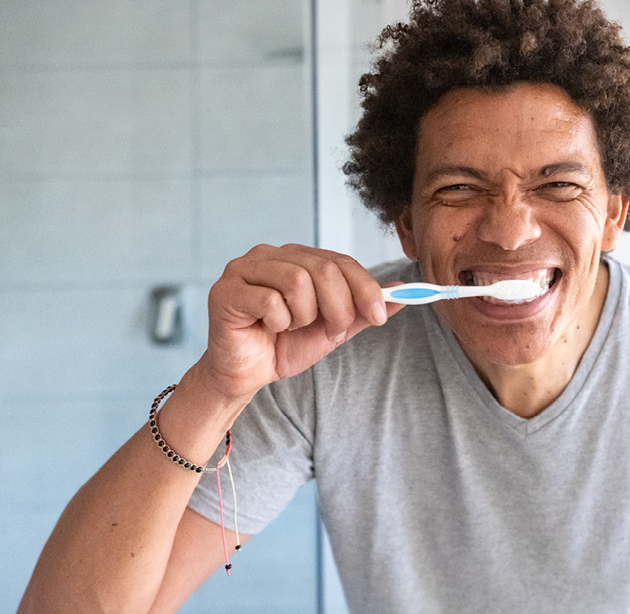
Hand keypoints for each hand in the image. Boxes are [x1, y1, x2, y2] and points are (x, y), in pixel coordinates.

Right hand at [190, 243, 401, 402]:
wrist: (246, 375)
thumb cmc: (284, 347)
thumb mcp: (333, 328)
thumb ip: (362, 310)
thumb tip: (403, 293)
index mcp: (296, 257)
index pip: (340, 261)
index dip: (365, 287)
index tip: (379, 316)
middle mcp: (269, 254)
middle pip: (323, 269)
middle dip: (337, 308)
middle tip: (330, 331)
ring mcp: (244, 269)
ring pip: (297, 282)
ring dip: (303, 317)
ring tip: (291, 328)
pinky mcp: (226, 291)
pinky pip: (269, 301)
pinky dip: (278, 322)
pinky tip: (269, 328)